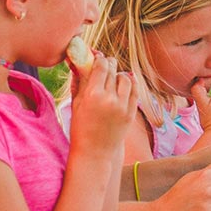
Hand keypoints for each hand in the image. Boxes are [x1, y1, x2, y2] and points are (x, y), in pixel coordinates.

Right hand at [67, 46, 136, 162]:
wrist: (95, 153)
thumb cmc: (80, 128)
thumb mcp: (75, 104)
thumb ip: (78, 81)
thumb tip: (76, 61)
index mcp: (93, 95)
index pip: (101, 66)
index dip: (99, 59)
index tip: (97, 58)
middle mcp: (110, 98)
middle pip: (113, 70)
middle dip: (109, 65)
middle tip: (105, 65)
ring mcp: (123, 106)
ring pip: (126, 78)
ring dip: (119, 75)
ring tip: (113, 79)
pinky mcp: (131, 113)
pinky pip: (134, 90)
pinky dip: (130, 84)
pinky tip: (124, 83)